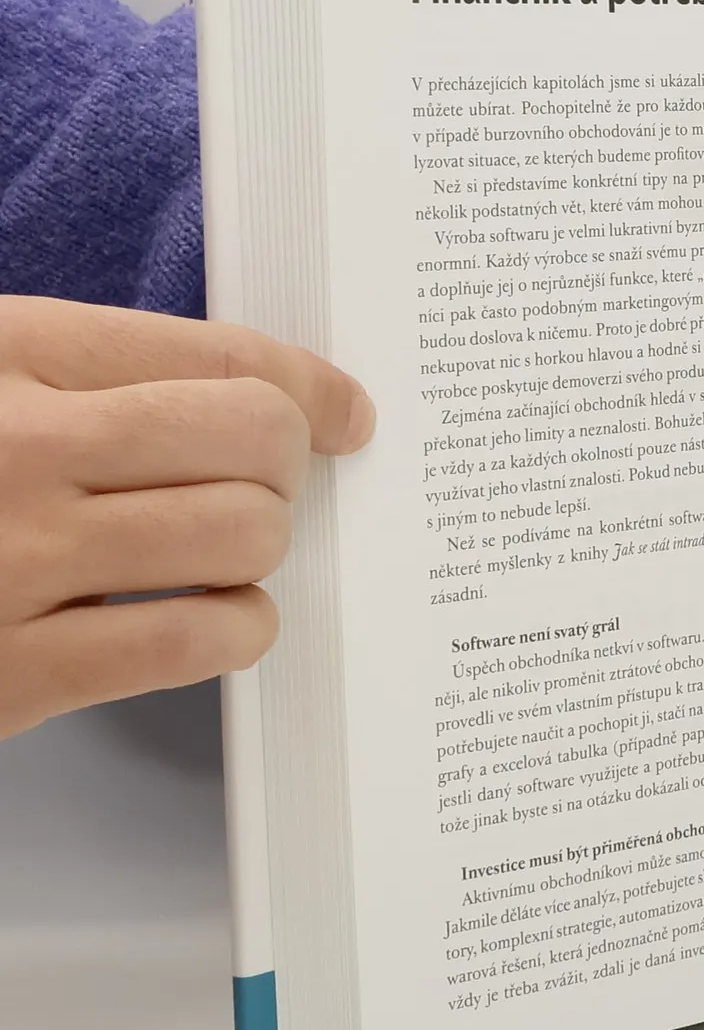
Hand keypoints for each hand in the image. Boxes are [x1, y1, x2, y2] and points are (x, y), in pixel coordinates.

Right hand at [0, 297, 373, 737]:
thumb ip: (82, 377)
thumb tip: (262, 398)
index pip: (212, 353)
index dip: (306, 383)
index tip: (344, 410)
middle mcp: (13, 449)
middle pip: (253, 439)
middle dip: (285, 464)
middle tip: (265, 483)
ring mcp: (12, 564)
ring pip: (244, 535)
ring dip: (259, 546)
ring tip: (222, 550)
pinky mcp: (10, 676)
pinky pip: (196, 640)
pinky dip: (236, 628)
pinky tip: (211, 617)